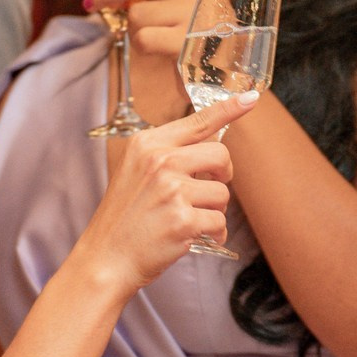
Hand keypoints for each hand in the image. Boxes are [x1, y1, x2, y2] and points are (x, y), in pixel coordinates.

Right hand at [75, 95, 246, 286]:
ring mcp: (172, 190)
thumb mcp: (136, 172)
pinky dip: (213, 233)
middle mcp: (160, 161)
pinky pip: (219, 222)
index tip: (250, 98)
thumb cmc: (124, 218)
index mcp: (147, 144)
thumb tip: (210, 149)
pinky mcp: (183, 220)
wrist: (106, 258)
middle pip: (221, 156)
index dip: (229, 108)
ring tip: (189, 219)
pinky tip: (194, 236)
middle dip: (223, 175)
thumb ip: (168, 155)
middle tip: (208, 190)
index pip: (198, 121)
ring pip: (222, 193)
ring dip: (214, 210)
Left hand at [86, 0, 205, 90]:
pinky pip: (142, 37)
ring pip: (137, 12)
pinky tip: (152, 48)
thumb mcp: (206, 1)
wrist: (240, 75)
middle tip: (93, 0)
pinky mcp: (184, 42)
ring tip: (147, 35)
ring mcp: (193, 15)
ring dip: (132, 26)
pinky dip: (140, 44)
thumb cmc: (216, 38)